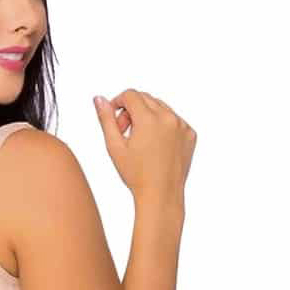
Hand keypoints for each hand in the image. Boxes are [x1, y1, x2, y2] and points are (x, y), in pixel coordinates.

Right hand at [94, 88, 195, 202]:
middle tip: (124, 131)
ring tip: (140, 140)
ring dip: (147, 117)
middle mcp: (168, 118)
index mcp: (149, 119)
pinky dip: (163, 126)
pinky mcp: (190, 134)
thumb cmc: (136, 175)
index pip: (130, 95)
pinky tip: (155, 146)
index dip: (118, 102)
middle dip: (131, 110)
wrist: (161, 194)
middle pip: (145, 99)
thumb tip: (99, 99)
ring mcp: (182, 125)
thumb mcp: (115, 146)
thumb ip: (106, 119)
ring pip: (160, 108)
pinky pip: (174, 120)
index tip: (114, 116)